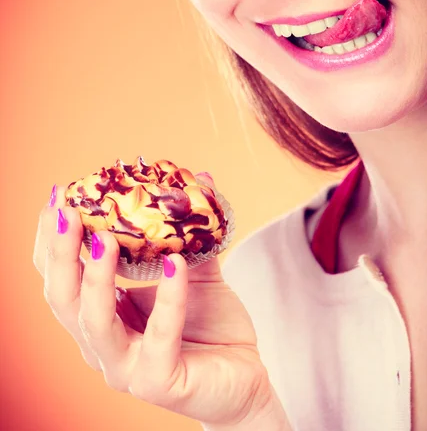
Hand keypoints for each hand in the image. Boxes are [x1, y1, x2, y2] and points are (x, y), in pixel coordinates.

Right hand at [33, 184, 271, 426]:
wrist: (243, 377)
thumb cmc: (210, 325)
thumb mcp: (194, 271)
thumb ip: (189, 231)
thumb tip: (200, 176)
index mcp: (101, 315)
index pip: (61, 278)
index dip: (52, 239)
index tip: (58, 197)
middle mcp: (102, 344)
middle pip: (64, 298)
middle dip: (61, 252)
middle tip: (67, 211)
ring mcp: (125, 368)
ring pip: (94, 321)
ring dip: (95, 276)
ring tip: (105, 238)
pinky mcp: (158, 382)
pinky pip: (159, 338)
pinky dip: (167, 299)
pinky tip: (176, 266)